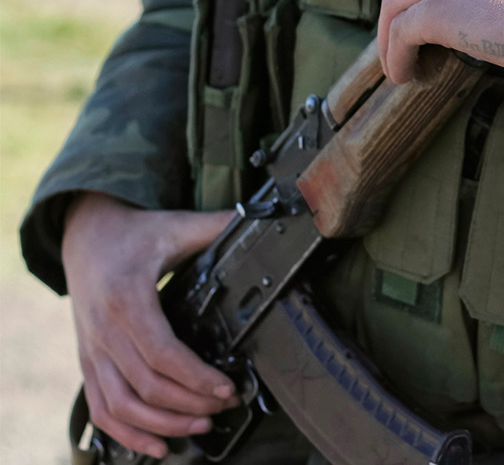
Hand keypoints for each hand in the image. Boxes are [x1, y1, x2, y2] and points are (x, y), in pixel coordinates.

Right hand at [63, 192, 238, 458]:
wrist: (86, 235)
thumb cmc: (137, 233)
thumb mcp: (177, 225)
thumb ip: (218, 226)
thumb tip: (260, 220)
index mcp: (127, 298)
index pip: (161, 353)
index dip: (196, 377)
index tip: (227, 388)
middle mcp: (104, 330)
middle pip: (146, 385)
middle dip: (190, 404)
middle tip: (225, 406)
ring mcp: (92, 350)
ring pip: (121, 405)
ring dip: (162, 425)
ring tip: (201, 427)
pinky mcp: (87, 362)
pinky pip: (100, 410)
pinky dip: (126, 434)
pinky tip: (156, 447)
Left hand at [377, 0, 503, 82]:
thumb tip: (492, 16)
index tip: (434, 11)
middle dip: (405, 8)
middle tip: (414, 40)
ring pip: (395, 2)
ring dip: (392, 36)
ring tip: (404, 63)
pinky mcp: (438, 8)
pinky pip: (400, 33)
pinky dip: (397, 56)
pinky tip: (406, 74)